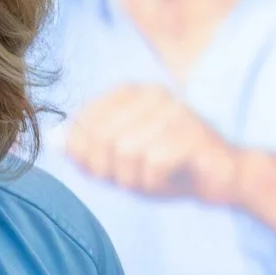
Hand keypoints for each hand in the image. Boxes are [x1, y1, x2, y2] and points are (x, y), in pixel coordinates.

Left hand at [66, 84, 246, 202]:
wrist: (222, 179)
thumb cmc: (166, 167)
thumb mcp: (117, 161)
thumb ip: (85, 151)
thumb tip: (53, 141)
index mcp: (129, 93)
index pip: (83, 124)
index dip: (87, 156)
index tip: (108, 168)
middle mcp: (151, 94)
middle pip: (101, 138)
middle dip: (110, 169)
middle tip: (132, 177)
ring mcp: (174, 110)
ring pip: (125, 151)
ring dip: (133, 177)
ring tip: (152, 177)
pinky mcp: (192, 131)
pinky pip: (153, 163)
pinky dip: (154, 180)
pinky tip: (169, 177)